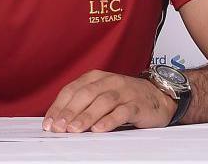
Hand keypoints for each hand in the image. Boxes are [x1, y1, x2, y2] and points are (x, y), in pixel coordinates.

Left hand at [42, 70, 175, 132]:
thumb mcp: (101, 96)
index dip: (59, 106)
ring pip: (102, 102)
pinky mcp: (137, 104)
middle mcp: (109, 81)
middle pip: (85, 94)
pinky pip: (122, 111)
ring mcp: (124, 91)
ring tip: (74, 130)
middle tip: (58, 127)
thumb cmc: (125, 98)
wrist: (158, 98)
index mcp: (96, 77)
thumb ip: (83, 104)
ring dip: (86, 116)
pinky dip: (109, 120)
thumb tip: (59, 121)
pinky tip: (99, 129)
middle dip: (69, 111)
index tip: (49, 122)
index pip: (72, 90)